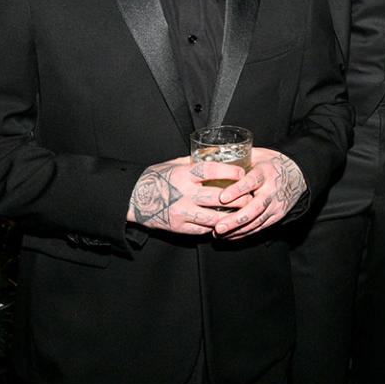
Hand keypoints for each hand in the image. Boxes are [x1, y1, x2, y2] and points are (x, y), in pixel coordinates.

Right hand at [127, 157, 244, 234]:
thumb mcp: (174, 164)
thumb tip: (216, 154)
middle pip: (217, 197)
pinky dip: (214, 226)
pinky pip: (201, 229)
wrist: (134, 199)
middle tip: (250, 197)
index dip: (229, 172)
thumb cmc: (156, 178)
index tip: (242, 173)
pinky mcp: (178, 227)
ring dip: (230, 216)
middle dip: (237, 199)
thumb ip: (194, 161)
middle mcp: (183, 193)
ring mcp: (181, 212)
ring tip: (242, 213)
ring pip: (213, 218)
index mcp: (183, 174)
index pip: (211, 171)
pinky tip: (224, 223)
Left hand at [213, 149, 306, 238]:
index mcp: (266, 172)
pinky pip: (260, 227)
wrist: (297, 174)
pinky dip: (245, 233)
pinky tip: (230, 236)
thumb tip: (212, 155)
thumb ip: (239, 159)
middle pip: (255, 208)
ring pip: (257, 221)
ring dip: (237, 230)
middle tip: (219, 226)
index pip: (251, 181)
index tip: (221, 198)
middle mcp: (272, 190)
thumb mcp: (258, 155)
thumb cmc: (271, 163)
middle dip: (235, 219)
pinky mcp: (278, 216)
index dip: (237, 190)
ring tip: (219, 234)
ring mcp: (276, 205)